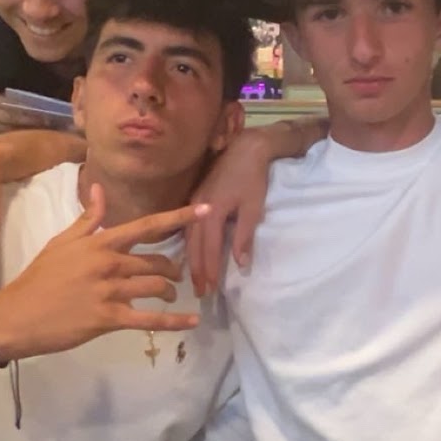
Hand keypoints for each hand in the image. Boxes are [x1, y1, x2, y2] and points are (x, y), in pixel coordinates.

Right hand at [0, 186, 202, 359]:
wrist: (16, 315)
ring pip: (156, 287)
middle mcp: (109, 263)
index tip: (204, 210)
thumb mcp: (61, 243)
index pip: (146, 226)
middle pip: (156, 262)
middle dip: (172, 269)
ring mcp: (110, 291)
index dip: (179, 217)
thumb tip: (101, 190)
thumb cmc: (39, 278)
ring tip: (170, 296)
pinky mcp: (109, 318)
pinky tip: (192, 322)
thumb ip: (88, 220)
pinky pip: (150, 319)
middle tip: (175, 276)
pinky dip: (174, 321)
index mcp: (100, 243)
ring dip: (170, 292)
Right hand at [186, 131, 273, 294]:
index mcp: (213, 212)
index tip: (210, 289)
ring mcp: (194, 201)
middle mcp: (198, 208)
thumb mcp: (253, 208)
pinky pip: (187, 226)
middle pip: (194, 245)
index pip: (209, 248)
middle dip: (196, 270)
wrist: (246, 148)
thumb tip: (240, 264)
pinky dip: (189, 243)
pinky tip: (191, 252)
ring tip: (194, 277)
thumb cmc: (252, 178)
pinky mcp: (195, 196)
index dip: (209, 269)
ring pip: (188, 236)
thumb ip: (244, 236)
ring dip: (191, 258)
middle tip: (199, 292)